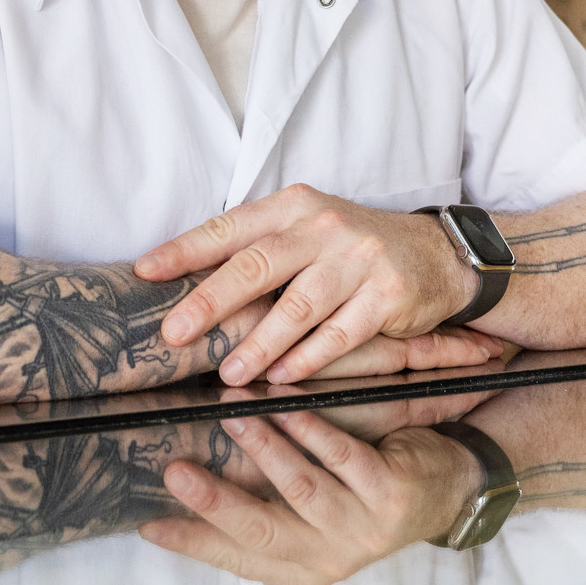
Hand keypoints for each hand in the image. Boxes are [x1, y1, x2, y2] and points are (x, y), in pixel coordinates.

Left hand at [135, 186, 480, 387]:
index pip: (231, 227)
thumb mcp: (308, 230)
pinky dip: (307, 359)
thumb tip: (190, 283)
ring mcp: (359, 260)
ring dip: (259, 344)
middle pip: (258, 265)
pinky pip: (340, 334)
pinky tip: (281, 377)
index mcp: (295, 206)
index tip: (146, 272)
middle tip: (174, 333)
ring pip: (298, 307)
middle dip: (211, 302)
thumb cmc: (355, 249)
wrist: (439, 255)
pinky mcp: (388, 295)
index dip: (186, 249)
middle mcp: (325, 227)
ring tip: (229, 372)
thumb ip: (260, 249)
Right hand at [141, 408, 480, 584]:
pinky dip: (308, 427)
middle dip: (214, 503)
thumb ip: (254, 516)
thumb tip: (169, 514)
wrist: (446, 490)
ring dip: (261, 448)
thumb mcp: (308, 521)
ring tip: (229, 413)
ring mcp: (363, 530)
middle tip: (174, 471)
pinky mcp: (391, 494)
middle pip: (261, 532)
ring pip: (301, 488)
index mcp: (300, 570)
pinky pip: (342, 456)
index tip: (147, 524)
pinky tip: (282, 403)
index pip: (236, 560)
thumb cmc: (359, 498)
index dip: (192, 543)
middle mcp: (329, 558)